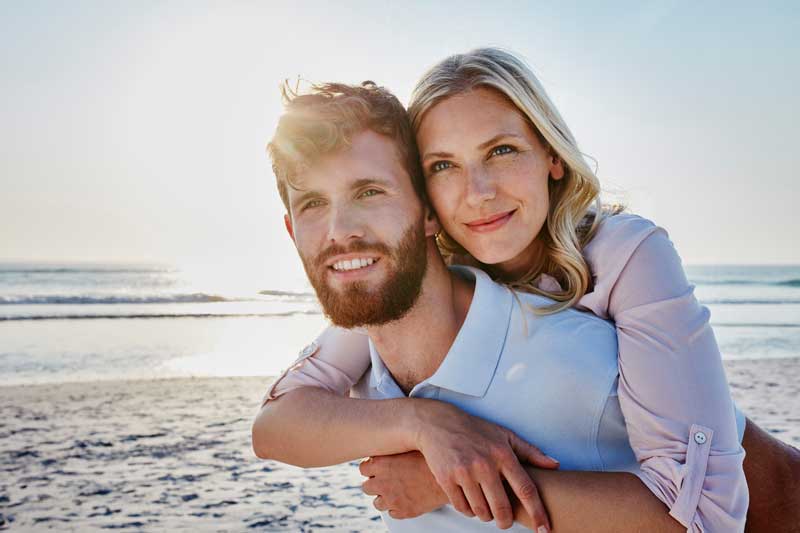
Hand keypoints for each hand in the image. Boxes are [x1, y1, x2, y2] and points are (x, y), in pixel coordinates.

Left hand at [360, 451, 446, 518]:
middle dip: (375, 483)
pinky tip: (407, 498)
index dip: (371, 468)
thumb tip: (384, 445)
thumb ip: (392, 449)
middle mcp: (383, 482)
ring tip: (398, 490)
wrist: (450, 476)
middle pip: (366, 487)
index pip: (362, 468)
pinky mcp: (403, 511)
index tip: (378, 467)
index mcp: (382, 464)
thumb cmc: (431, 458)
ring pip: (378, 503)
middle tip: (387, 479)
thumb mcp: (408, 446)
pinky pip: (392, 513)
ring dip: (385, 497)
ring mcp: (393, 498)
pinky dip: (397, 507)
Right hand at [411, 400, 557, 530]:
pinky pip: (462, 508)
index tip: (544, 528)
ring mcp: (464, 472)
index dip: (538, 512)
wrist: (438, 424)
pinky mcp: (446, 479)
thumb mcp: (505, 435)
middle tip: (504, 521)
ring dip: (486, 515)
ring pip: (481, 512)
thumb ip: (531, 452)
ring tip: (486, 507)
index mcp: (503, 454)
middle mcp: (484, 464)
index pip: (526, 489)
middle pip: (502, 508)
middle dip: (506, 522)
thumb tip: (555, 465)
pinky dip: (468, 510)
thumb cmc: (475, 430)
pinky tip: (470, 501)